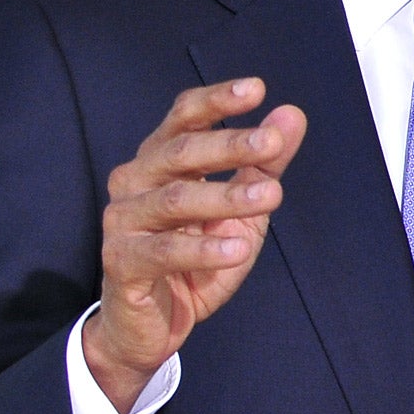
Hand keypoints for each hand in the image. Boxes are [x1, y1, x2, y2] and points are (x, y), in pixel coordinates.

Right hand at [83, 78, 306, 412]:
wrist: (150, 325)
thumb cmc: (194, 258)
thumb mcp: (239, 210)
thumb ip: (263, 164)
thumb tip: (292, 115)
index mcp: (160, 160)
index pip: (184, 117)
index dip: (217, 100)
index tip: (257, 89)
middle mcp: (134, 182)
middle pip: (179, 151)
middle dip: (230, 144)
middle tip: (273, 143)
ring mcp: (123, 222)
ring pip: (175, 199)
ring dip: (226, 196)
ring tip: (272, 196)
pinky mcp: (121, 263)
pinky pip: (162, 252)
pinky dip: (202, 249)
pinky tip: (237, 250)